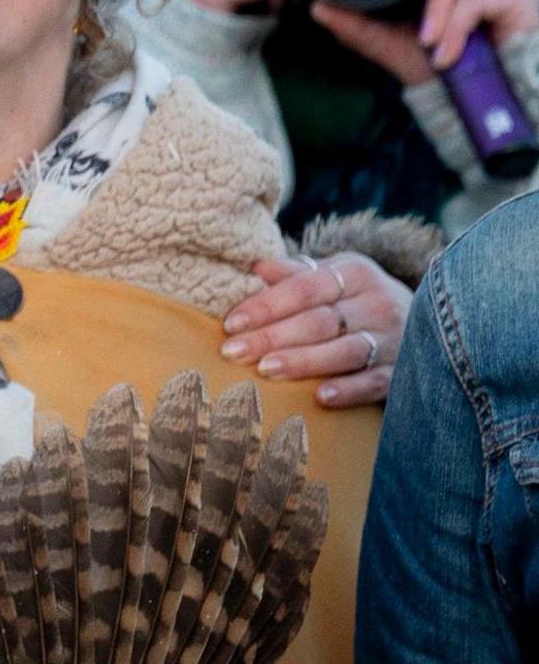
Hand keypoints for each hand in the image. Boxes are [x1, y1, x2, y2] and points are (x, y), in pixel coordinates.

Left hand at [223, 251, 407, 406]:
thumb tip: (256, 267)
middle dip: (273, 337)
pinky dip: (349, 390)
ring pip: (344, 352)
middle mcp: (378, 304)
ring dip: (303, 362)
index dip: (267, 305)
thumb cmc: (356, 299)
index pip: (304, 288)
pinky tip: (320, 397)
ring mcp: (395, 340)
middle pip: (319, 321)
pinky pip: (375, 383)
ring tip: (265, 370)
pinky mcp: (404, 372)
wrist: (432, 322)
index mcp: (355, 273)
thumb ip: (296, 274)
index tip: (231, 323)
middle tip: (233, 352)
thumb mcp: (333, 276)